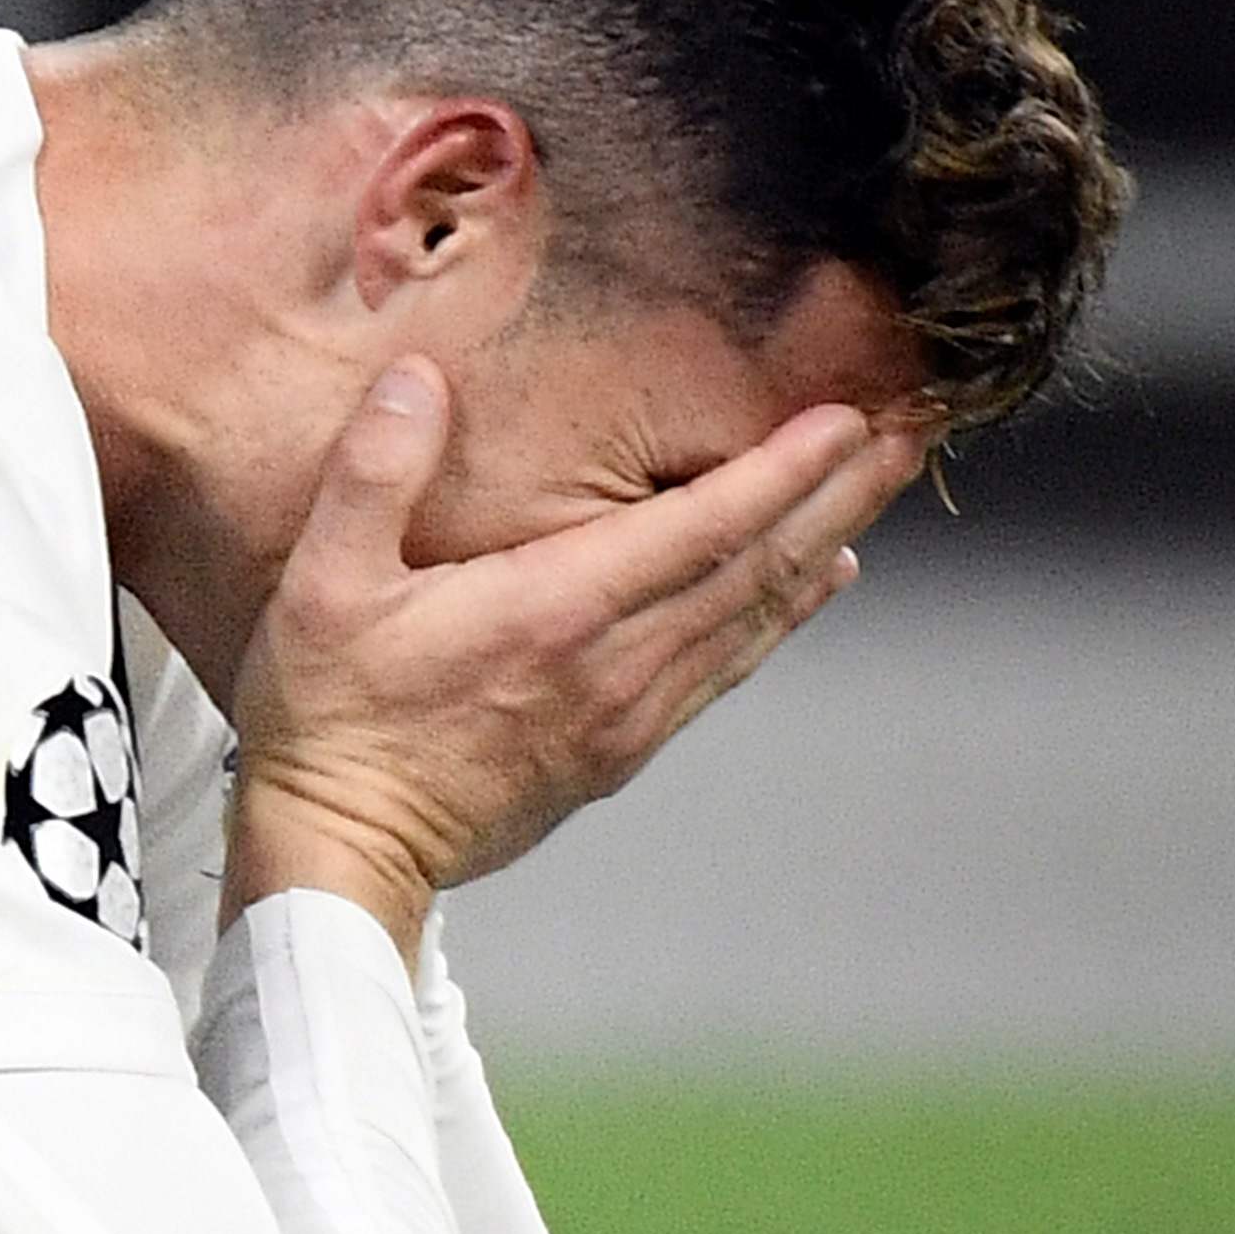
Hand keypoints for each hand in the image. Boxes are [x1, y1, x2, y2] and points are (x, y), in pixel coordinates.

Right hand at [221, 360, 918, 953]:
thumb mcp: (321, 585)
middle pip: (756, 567)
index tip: (850, 418)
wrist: (344, 856)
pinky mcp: (620, 750)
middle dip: (839, 494)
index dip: (783, 470)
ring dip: (825, 544)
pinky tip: (817, 579)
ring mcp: (627, 713)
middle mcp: (615, 663)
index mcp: (557, 611)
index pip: (701, 529)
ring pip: (754, 618)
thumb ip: (374, 475)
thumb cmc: (326, 717)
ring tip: (881, 486)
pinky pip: (725, 668)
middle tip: (913, 432)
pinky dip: (781, 615)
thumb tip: (420, 377)